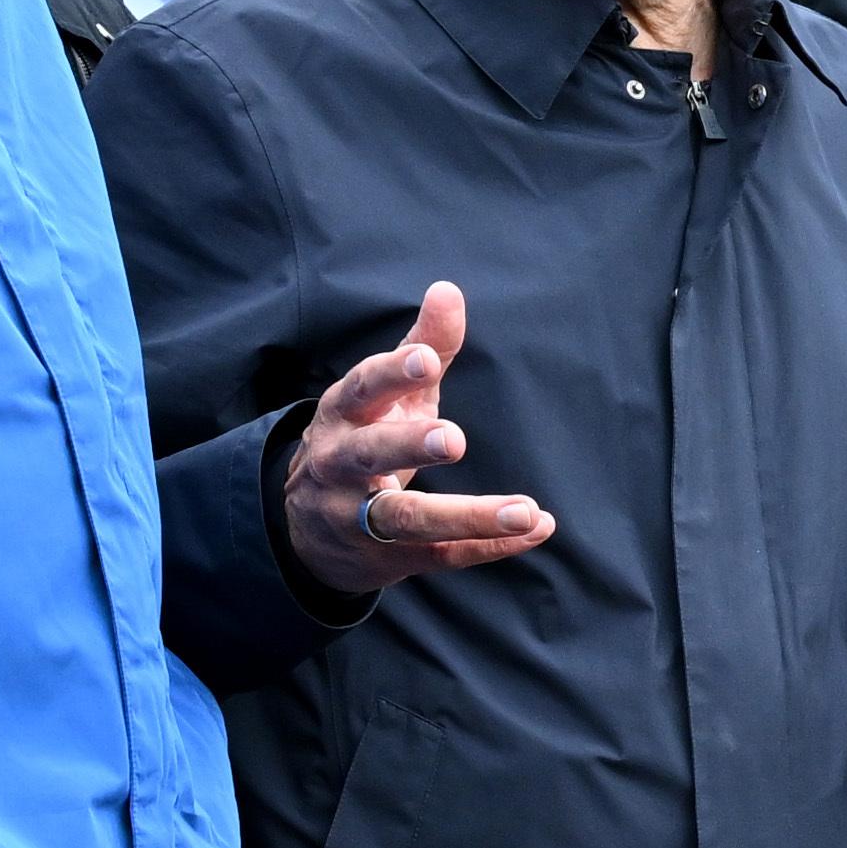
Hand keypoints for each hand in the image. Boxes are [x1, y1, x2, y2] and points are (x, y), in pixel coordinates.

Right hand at [277, 278, 555, 604]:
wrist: (311, 530)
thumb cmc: (363, 438)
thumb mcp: (386, 395)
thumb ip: (422, 348)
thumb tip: (448, 290)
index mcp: (345, 413)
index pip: (363, 389)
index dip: (393, 375)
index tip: (427, 362)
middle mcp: (342, 464)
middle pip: (371, 454)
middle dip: (409, 446)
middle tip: (453, 440)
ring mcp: (359, 517)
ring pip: (408, 518)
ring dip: (466, 516)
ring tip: (522, 511)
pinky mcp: (390, 557)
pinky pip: (441, 554)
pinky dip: (487, 545)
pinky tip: (535, 530)